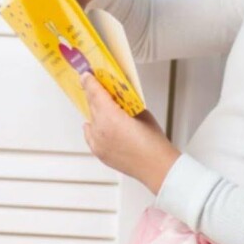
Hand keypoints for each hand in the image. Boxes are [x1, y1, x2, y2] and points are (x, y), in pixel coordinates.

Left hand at [79, 72, 179, 193]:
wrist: (156, 167)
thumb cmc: (153, 142)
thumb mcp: (142, 114)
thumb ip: (127, 104)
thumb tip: (120, 99)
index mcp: (110, 117)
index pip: (95, 94)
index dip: (90, 82)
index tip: (86, 76)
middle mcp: (100, 129)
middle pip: (91, 106)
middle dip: (93, 95)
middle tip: (93, 86)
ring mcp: (97, 142)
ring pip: (90, 120)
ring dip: (95, 112)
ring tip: (103, 107)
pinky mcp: (98, 152)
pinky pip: (90, 135)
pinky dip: (93, 128)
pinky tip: (96, 124)